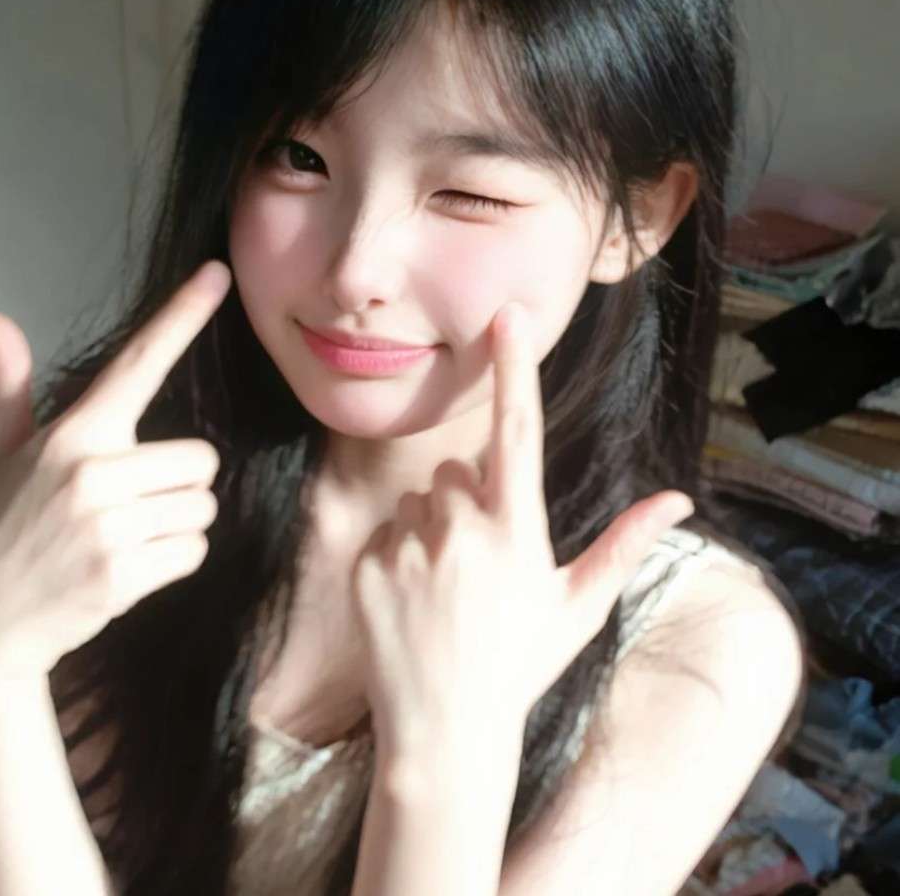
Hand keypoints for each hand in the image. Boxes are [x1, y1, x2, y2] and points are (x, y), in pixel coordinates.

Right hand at [0, 259, 232, 683]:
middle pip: (202, 458)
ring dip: (178, 524)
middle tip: (134, 503)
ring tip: (126, 537)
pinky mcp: (123, 573)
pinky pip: (194, 551)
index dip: (182, 316)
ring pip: (203, 507)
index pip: (138, 363)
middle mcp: (93, 472)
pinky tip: (131, 568)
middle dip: (181, 483)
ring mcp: (108, 525)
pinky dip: (174, 561)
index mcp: (71, 435)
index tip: (217, 274)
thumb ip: (9, 389)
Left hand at [350, 301, 694, 755]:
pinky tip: (411, 601)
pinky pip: (384, 531)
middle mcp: (460, 526)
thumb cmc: (520, 665)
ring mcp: (408, 544)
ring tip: (444, 588)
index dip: (514, 367)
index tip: (505, 315)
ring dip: (430, 526)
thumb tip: (678, 499)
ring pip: (418, 499)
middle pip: (457, 472)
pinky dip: (397, 554)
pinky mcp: (365, 562)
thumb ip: (624, 545)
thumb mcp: (577, 608)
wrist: (444, 730)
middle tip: (477, 565)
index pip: (518, 429)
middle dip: (467, 501)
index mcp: (516, 529)